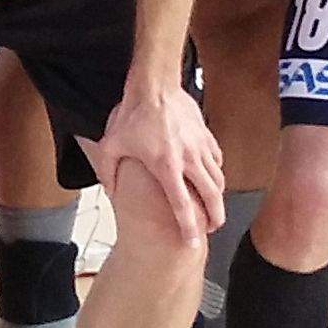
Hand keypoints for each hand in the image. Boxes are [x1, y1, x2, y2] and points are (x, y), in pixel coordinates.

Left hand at [82, 71, 225, 235]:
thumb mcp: (111, 145)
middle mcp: (188, 159)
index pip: (182, 205)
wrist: (154, 84)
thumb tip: (111, 192)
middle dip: (215, 217)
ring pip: (218, 179)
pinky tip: (212, 177)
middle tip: (213, 228)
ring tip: (214, 207)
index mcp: (165, 166)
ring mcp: (200, 146)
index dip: (189, 227)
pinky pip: (217, 160)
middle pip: (211, 196)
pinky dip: (217, 172)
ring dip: (218, 197)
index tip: (193, 242)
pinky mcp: (206, 135)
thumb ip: (109, 172)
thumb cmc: (132, 114)